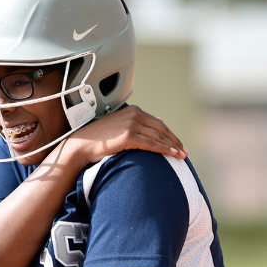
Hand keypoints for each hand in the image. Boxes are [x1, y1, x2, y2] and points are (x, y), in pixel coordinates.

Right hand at [68, 105, 187, 164]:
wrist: (81, 144)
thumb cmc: (99, 139)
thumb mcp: (120, 126)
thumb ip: (138, 123)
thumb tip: (161, 120)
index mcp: (133, 110)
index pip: (157, 123)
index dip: (170, 134)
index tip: (179, 144)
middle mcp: (134, 114)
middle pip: (161, 129)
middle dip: (175, 141)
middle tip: (185, 152)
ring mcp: (131, 124)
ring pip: (159, 137)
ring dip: (173, 147)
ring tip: (182, 156)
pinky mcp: (128, 136)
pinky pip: (152, 144)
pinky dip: (165, 150)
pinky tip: (173, 155)